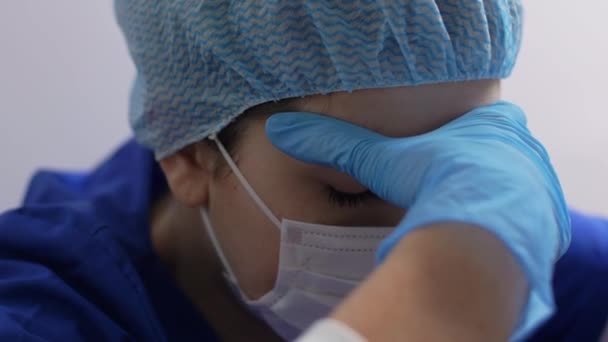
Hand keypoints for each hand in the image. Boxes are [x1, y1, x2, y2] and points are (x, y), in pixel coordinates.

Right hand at [266, 100, 568, 276]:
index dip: (456, 138)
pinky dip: (502, 226)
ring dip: (488, 199)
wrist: (486, 224)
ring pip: (511, 186)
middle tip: (448, 189)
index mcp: (489, 124)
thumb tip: (284, 129)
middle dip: (473, 170)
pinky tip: (481, 238)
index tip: (440, 155)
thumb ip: (337, 146)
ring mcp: (536, 184)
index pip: (478, 121)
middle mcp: (520, 149)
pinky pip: (524, 218)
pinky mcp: (544, 219)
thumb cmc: (439, 178)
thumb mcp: (382, 161)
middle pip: (495, 153)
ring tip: (462, 217)